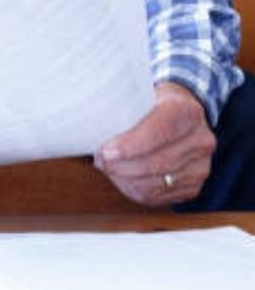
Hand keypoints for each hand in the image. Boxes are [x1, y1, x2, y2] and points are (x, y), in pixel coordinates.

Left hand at [94, 82, 215, 205]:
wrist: (181, 110)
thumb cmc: (152, 101)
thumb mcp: (141, 92)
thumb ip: (121, 103)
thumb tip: (86, 115)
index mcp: (187, 111)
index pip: (160, 132)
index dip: (131, 145)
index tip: (106, 151)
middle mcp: (201, 139)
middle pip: (158, 162)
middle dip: (122, 166)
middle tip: (100, 160)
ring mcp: (201, 165)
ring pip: (157, 183)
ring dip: (125, 180)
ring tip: (108, 169)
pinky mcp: (194, 185)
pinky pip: (160, 197)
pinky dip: (135, 191)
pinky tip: (122, 179)